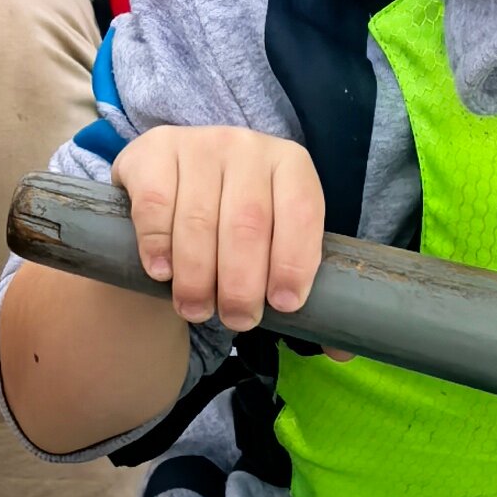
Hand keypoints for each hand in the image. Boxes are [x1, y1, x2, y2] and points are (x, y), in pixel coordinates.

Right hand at [115, 125, 325, 332]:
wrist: (172, 188)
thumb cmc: (231, 227)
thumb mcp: (270, 245)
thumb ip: (301, 291)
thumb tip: (343, 353)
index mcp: (290, 165)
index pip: (302, 211)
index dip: (295, 262)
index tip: (284, 306)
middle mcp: (247, 146)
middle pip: (249, 223)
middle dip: (243, 283)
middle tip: (237, 320)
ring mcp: (198, 143)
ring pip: (199, 219)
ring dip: (197, 276)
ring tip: (196, 309)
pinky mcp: (152, 151)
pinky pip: (156, 204)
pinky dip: (159, 246)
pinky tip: (162, 272)